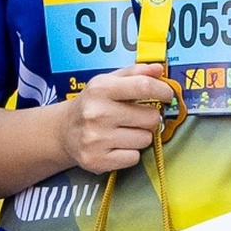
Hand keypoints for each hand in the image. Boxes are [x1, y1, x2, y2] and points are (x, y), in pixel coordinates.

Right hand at [59, 66, 173, 175]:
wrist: (63, 131)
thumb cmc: (92, 104)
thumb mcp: (107, 82)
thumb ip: (134, 73)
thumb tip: (159, 70)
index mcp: (100, 89)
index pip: (143, 86)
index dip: (162, 91)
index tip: (167, 95)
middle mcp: (97, 113)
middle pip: (150, 117)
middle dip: (149, 117)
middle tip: (136, 117)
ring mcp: (96, 139)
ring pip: (145, 139)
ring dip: (140, 136)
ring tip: (124, 132)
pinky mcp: (97, 160)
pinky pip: (134, 158)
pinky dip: (130, 153)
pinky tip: (117, 145)